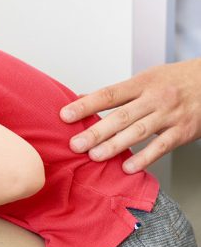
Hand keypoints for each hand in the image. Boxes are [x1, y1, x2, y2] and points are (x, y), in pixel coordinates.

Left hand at [60, 59, 200, 172]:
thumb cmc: (175, 81)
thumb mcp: (146, 79)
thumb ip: (117, 93)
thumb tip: (82, 99)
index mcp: (141, 83)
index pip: (108, 94)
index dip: (85, 105)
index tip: (65, 115)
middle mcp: (154, 98)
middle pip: (120, 116)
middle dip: (95, 131)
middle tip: (75, 144)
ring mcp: (169, 115)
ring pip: (138, 132)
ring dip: (114, 146)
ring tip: (94, 156)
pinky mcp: (183, 131)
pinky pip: (161, 146)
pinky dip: (144, 158)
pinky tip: (127, 167)